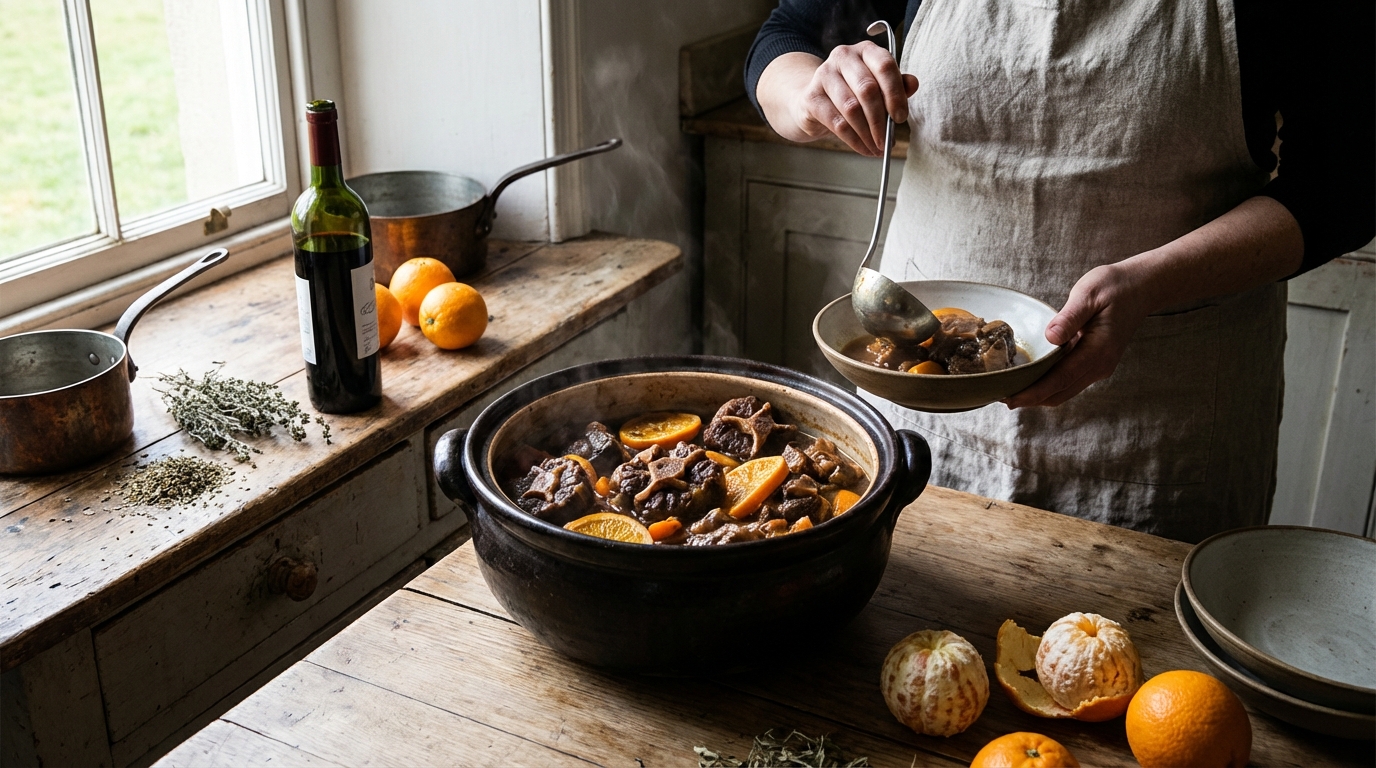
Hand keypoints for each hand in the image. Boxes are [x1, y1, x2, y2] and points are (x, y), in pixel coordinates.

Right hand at [764, 45, 918, 156]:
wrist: (815, 102)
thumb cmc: (854, 93)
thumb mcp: (879, 87)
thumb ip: (897, 85)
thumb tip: (913, 84)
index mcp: (866, 50)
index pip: (884, 65)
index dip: (895, 93)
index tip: (901, 117)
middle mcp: (843, 56)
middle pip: (867, 89)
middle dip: (880, 120)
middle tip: (888, 140)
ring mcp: (824, 74)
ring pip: (851, 108)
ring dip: (867, 134)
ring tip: (877, 148)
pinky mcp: (811, 97)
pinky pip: (837, 122)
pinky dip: (854, 140)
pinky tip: (863, 148)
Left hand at [1003, 263, 1152, 407]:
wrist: (1141, 288)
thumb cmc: (1114, 287)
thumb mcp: (1089, 294)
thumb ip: (1070, 316)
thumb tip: (1051, 337)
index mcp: (1097, 350)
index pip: (1060, 379)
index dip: (1033, 392)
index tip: (1009, 398)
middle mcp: (1099, 365)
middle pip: (1059, 392)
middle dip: (1030, 399)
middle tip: (1000, 397)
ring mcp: (1099, 367)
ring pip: (1064, 391)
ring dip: (1038, 395)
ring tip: (1009, 392)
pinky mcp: (1095, 363)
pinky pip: (1068, 381)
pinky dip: (1048, 386)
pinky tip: (1030, 380)